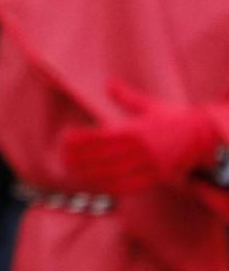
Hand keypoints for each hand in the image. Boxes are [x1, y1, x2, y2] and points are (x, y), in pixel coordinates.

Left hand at [61, 80, 223, 193]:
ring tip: (73, 173)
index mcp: (137, 129)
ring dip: (90, 174)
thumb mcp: (151, 106)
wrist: (208, 134)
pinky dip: (112, 187)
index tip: (64, 139)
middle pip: (103, 156)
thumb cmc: (176, 118)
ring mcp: (151, 164)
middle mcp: (142, 147)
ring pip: (114, 172)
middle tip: (62, 159)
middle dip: (80, 159)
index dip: (80, 139)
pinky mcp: (160, 177)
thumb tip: (108, 83)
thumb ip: (127, 98)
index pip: (100, 136)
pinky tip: (97, 186)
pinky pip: (132, 186)